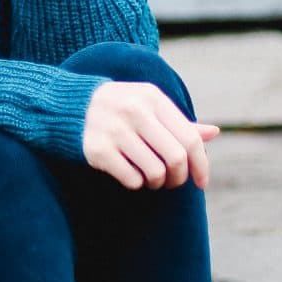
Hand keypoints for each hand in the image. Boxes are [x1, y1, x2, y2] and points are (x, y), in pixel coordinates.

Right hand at [81, 79, 220, 189]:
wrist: (66, 106)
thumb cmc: (118, 108)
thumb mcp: (147, 105)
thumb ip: (178, 122)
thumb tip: (214, 133)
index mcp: (152, 97)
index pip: (190, 138)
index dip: (201, 165)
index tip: (202, 182)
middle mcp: (135, 111)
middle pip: (176, 158)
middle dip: (179, 178)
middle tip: (172, 182)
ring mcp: (115, 130)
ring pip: (155, 172)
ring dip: (157, 183)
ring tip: (150, 179)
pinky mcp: (98, 149)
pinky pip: (132, 179)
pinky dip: (136, 183)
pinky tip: (130, 174)